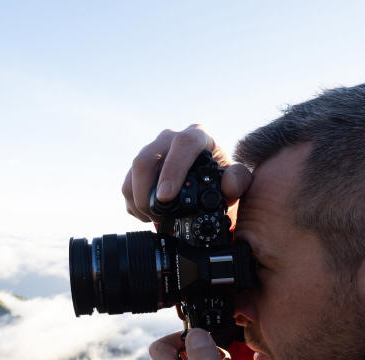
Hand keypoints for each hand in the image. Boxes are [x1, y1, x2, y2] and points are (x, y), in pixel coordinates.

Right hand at [122, 124, 251, 221]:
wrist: (206, 181)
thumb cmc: (220, 179)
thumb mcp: (234, 181)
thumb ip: (238, 181)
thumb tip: (229, 185)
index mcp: (197, 137)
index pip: (183, 145)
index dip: (172, 170)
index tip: (166, 197)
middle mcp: (170, 139)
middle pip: (147, 158)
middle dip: (146, 191)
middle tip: (156, 215)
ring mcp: (152, 151)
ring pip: (133, 173)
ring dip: (139, 200)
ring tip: (153, 218)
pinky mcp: (139, 168)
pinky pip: (127, 184)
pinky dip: (133, 204)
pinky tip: (147, 215)